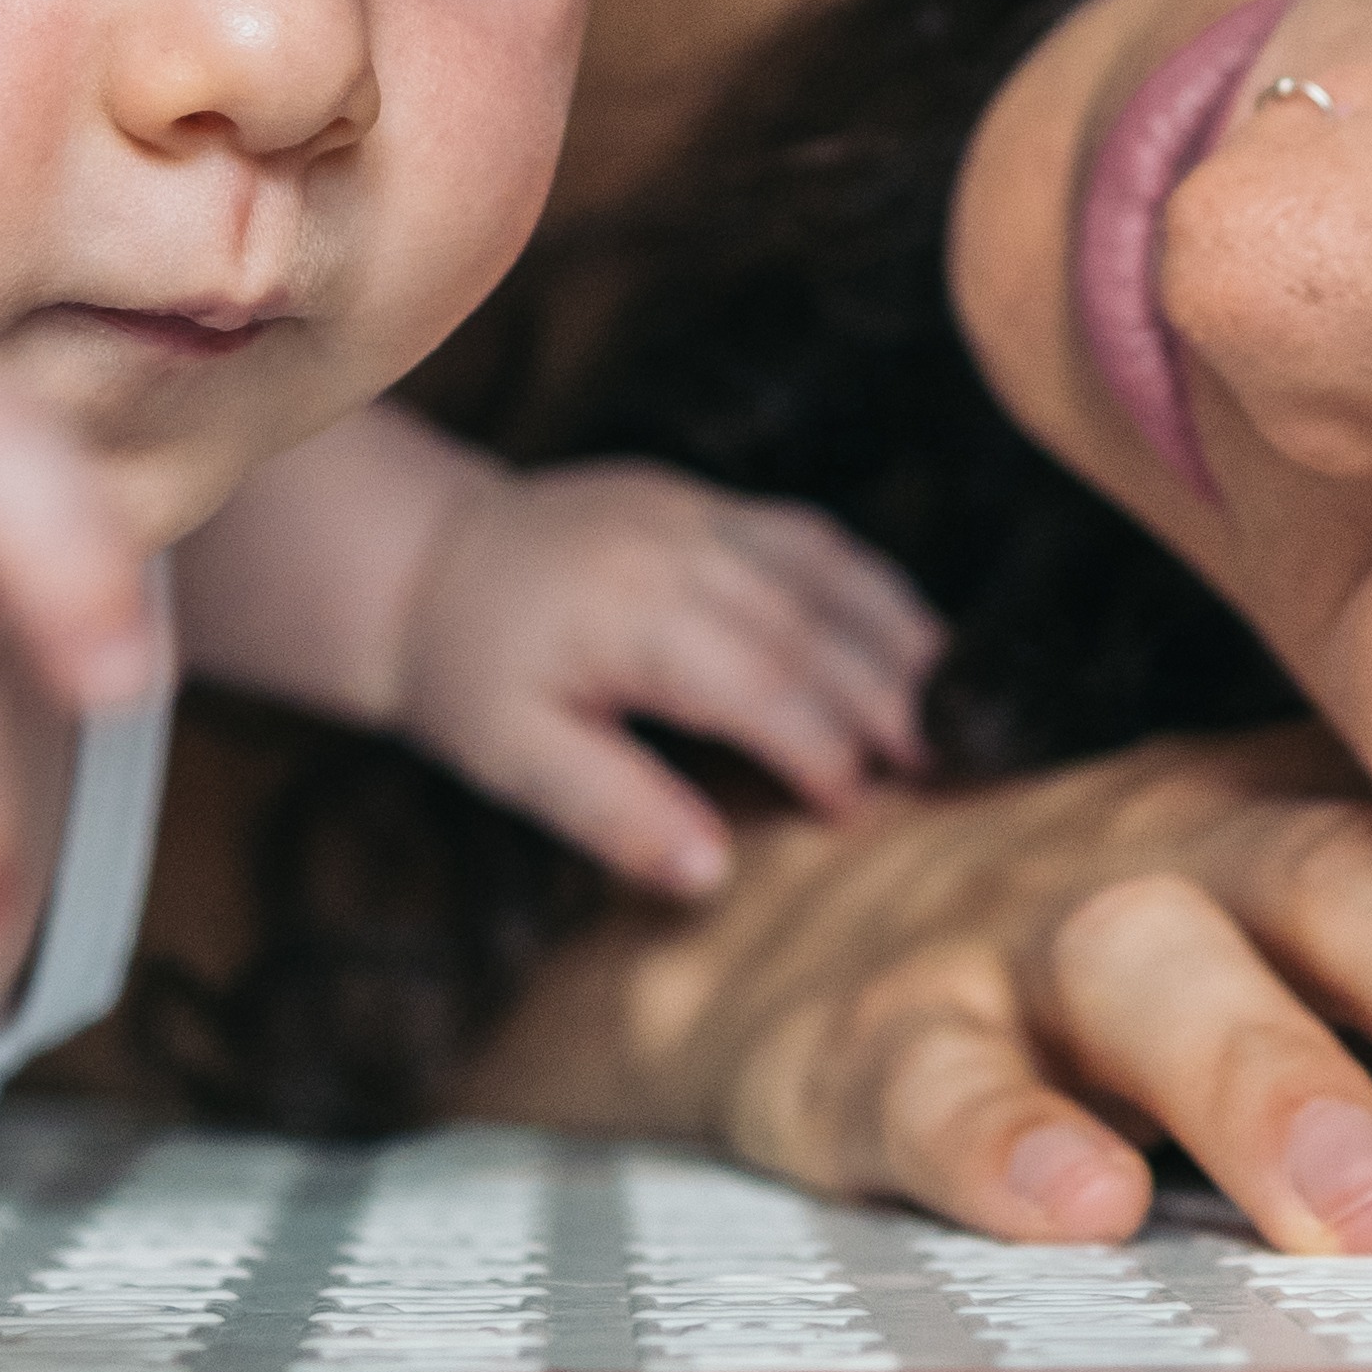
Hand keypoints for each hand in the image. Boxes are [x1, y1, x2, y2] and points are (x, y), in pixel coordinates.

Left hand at [393, 461, 941, 898]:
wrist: (421, 562)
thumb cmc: (468, 675)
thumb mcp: (516, 761)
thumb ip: (614, 812)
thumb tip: (712, 874)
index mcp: (633, 616)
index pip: (764, 685)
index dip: (824, 749)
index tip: (861, 810)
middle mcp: (677, 548)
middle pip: (815, 623)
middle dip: (886, 695)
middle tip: (943, 765)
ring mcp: (694, 510)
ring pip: (827, 563)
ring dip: (896, 629)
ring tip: (950, 699)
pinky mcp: (699, 498)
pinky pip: (806, 531)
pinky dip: (865, 581)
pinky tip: (898, 629)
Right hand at [485, 726, 1371, 1345]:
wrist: (811, 921)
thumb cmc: (1178, 995)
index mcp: (1370, 839)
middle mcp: (1214, 854)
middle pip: (1371, 895)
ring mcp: (1033, 929)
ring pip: (1153, 964)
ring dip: (1266, 1077)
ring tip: (1364, 1212)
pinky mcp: (872, 1024)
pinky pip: (927, 1062)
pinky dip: (994, 1130)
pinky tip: (1069, 1206)